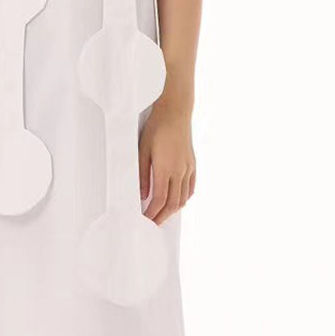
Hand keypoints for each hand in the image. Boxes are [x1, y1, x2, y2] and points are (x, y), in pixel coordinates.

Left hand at [139, 101, 195, 224]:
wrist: (176, 111)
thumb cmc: (157, 127)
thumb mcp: (143, 150)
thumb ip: (142, 175)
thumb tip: (142, 195)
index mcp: (165, 169)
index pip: (159, 200)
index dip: (152, 213)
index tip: (145, 219)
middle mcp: (179, 172)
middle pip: (172, 203)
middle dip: (162, 216)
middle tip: (153, 223)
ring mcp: (188, 168)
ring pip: (183, 198)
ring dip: (173, 210)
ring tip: (163, 215)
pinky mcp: (192, 164)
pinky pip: (190, 187)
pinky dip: (184, 198)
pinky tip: (179, 201)